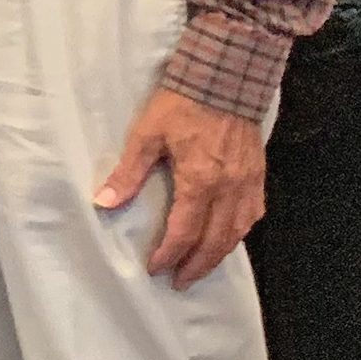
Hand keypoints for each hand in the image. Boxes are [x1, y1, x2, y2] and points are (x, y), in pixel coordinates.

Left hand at [95, 86, 266, 288]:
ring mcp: (247, 183)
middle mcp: (229, 188)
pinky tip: (228, 236)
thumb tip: (104, 202)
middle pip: (216, 240)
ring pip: (238, 231)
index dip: (170, 254)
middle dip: (197, 265)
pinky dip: (239, 232)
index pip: (184, 231)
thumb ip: (128, 173)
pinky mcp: (257, 174)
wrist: (225, 77)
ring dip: (219, 253)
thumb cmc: (182, 104)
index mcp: (200, 181)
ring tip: (201, 266)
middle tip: (180, 281)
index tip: (155, 269)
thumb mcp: (146, 135)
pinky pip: (252, 213)